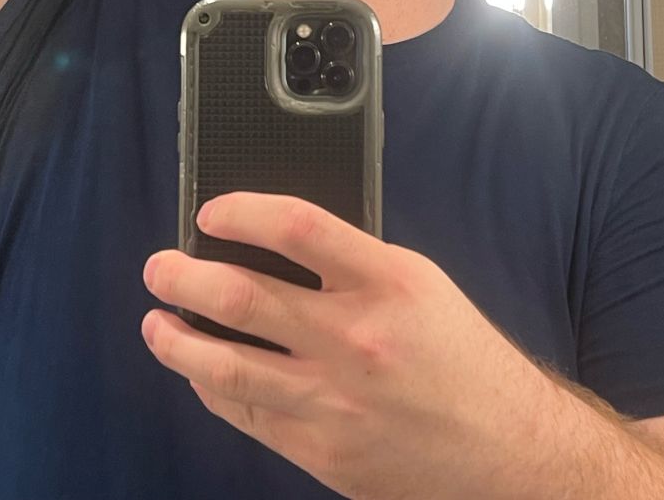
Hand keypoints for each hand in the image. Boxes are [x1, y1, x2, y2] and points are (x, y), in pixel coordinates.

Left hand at [142, 193, 552, 499]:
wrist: (507, 451)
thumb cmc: (461, 358)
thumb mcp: (418, 284)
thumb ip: (351, 262)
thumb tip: (273, 243)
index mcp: (388, 283)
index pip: (298, 228)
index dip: (243, 212)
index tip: (210, 212)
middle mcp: (355, 339)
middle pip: (244, 298)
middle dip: (184, 278)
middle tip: (159, 268)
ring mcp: (333, 401)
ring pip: (227, 367)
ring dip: (177, 342)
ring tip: (156, 323)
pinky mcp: (320, 451)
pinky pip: (246, 415)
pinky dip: (212, 389)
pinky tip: (199, 374)